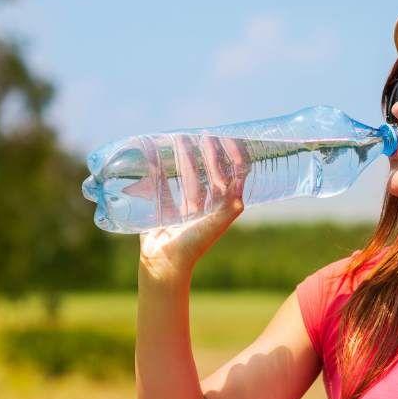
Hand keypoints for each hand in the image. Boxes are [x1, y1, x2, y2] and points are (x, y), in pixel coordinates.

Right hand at [138, 135, 248, 283]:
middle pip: (210, 173)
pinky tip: (156, 156)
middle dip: (209, 153)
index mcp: (221, 208)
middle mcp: (206, 206)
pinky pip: (163, 185)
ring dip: (186, 158)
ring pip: (188, 176)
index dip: (233, 157)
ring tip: (181, 139)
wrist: (165, 264)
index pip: (232, 177)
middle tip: (204, 134)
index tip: (228, 140)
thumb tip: (241, 194)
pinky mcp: (165, 210)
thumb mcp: (214, 226)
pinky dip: (159, 170)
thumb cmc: (192, 246)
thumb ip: (228, 210)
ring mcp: (185, 207)